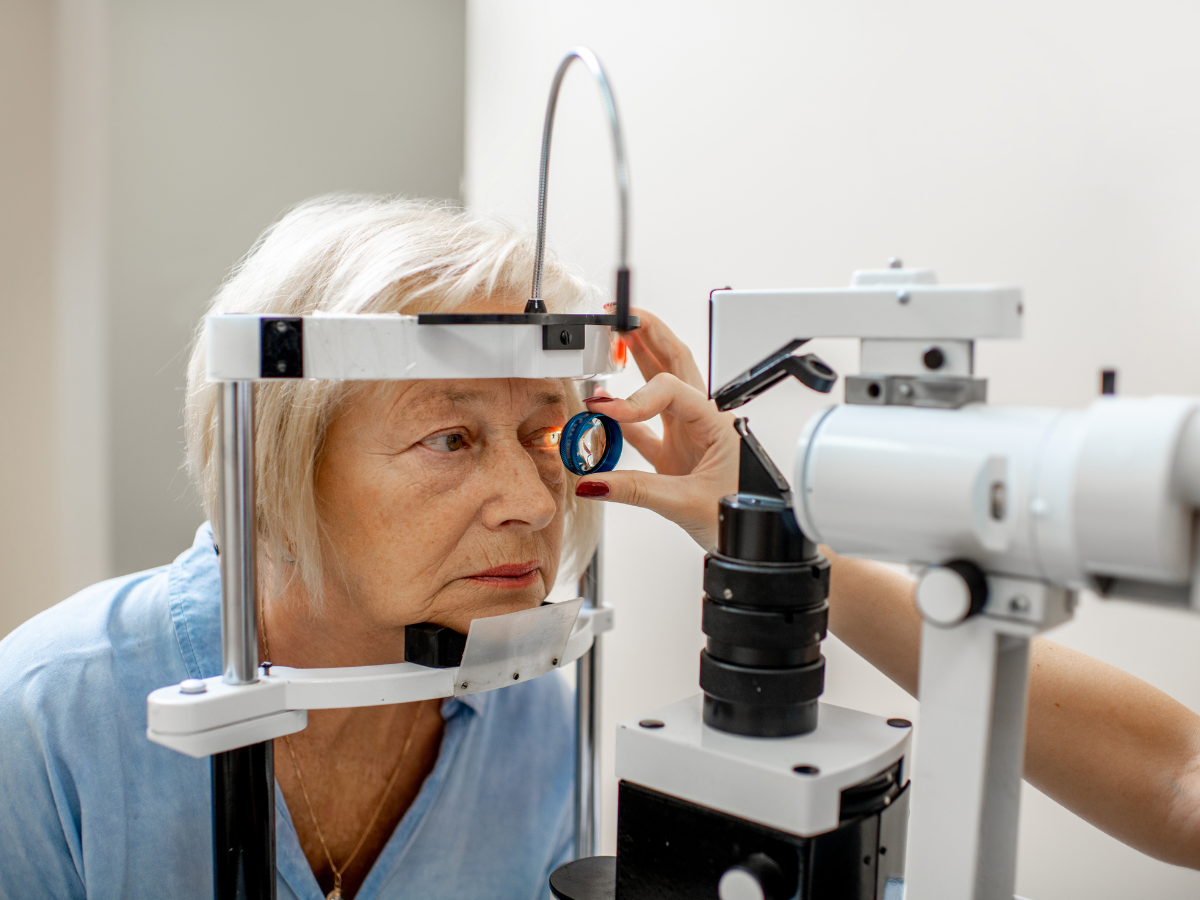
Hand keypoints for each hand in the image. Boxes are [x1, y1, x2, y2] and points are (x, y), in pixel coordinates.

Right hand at [574, 308, 738, 549]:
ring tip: (612, 344)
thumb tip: (594, 482)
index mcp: (716, 422)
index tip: (606, 411)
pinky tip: (604, 411)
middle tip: (620, 316)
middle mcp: (703, 421)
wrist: (755, 539)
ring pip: (661, 389)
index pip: (672, 389)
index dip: (636, 397)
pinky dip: (624, 419)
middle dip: (649, 334)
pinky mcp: (676, 456)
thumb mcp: (686, 503)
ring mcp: (689, 436)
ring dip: (637, 364)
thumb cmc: (741, 514)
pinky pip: (646, 429)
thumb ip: (635, 491)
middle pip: (675, 362)